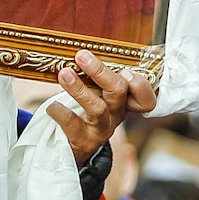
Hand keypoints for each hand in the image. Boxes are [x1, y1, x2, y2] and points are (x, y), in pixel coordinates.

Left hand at [53, 49, 157, 165]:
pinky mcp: (83, 141)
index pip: (146, 98)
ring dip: (79, 89)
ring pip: (97, 108)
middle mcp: (116, 115)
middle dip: (100, 72)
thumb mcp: (98, 94)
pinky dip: (60, 111)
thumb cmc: (86, 110)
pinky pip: (73, 124)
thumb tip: (81, 53)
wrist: (73, 146)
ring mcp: (101, 129)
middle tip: (82, 56)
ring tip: (64, 74)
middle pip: (119, 92)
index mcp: (125, 102)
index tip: (124, 70)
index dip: (140, 86)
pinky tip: (52, 106)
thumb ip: (98, 77)